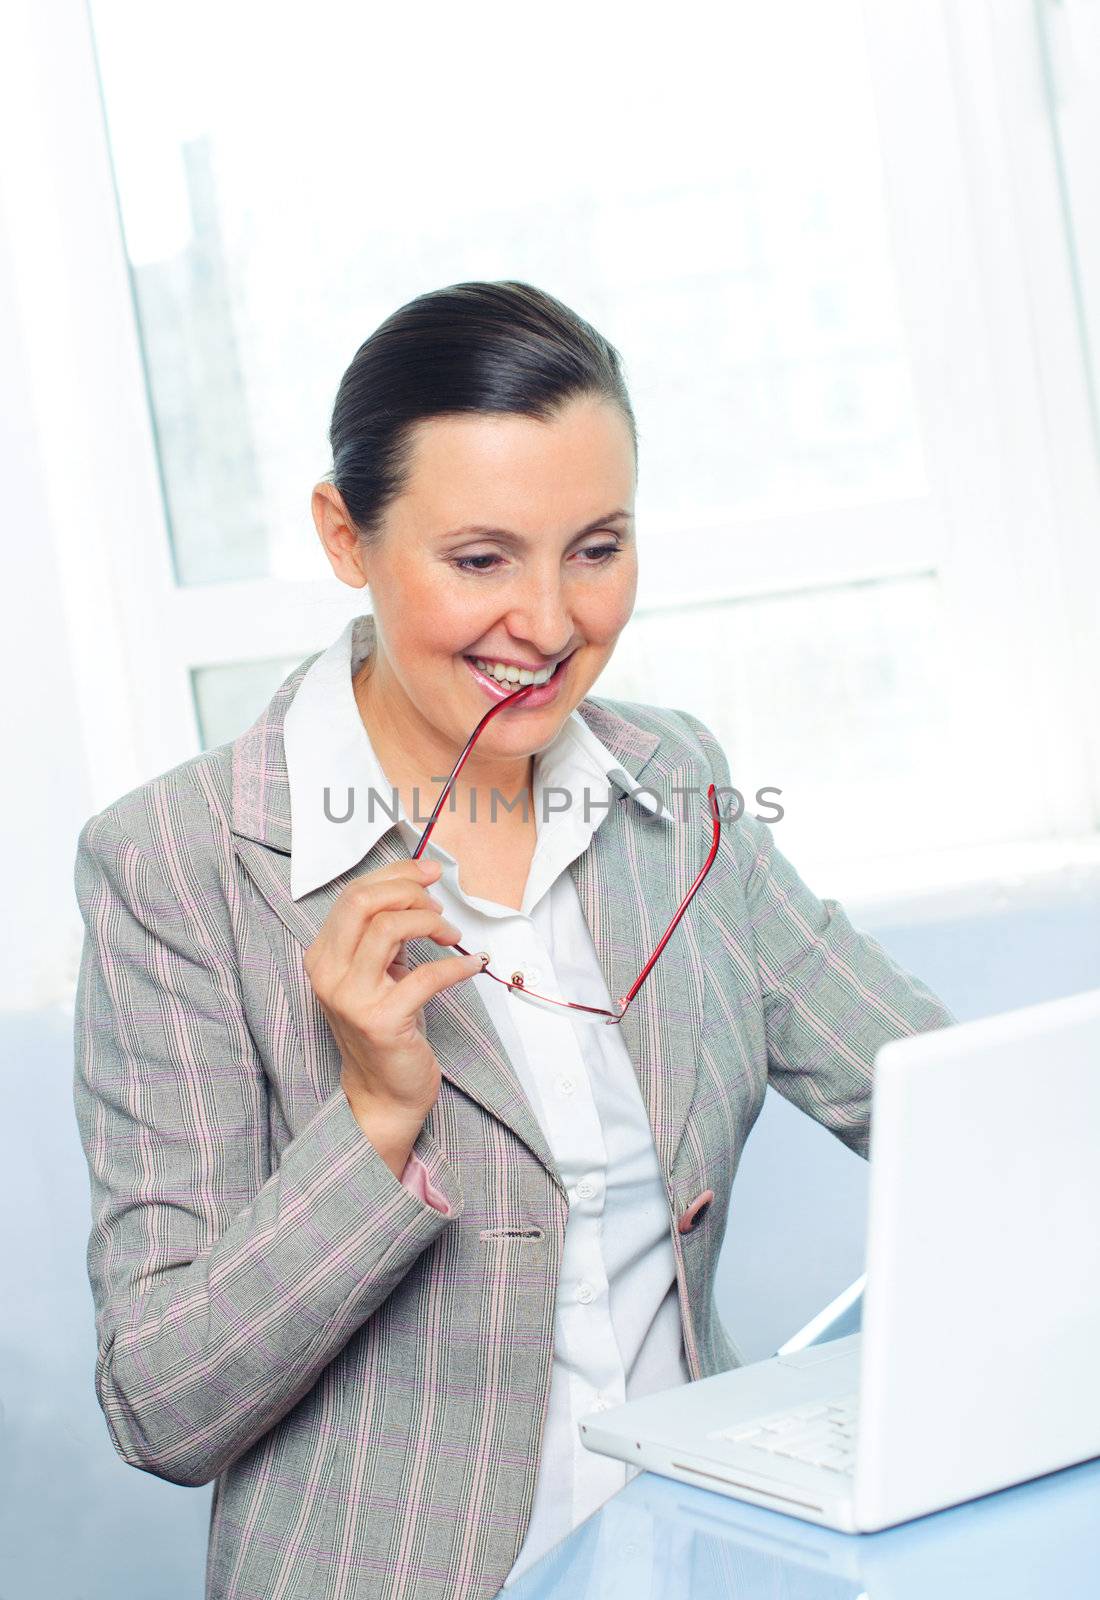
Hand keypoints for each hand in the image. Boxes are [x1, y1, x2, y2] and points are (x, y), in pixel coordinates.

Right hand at [303, 858, 483, 1136]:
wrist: (384, 1092)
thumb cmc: (387, 1025)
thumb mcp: (377, 971)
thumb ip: (384, 932)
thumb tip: (418, 884)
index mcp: (322, 956)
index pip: (354, 894)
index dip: (396, 874)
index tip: (430, 872)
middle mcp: (328, 974)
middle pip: (364, 902)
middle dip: (410, 890)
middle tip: (439, 905)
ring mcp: (352, 998)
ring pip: (389, 928)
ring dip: (431, 922)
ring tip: (452, 935)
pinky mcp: (382, 1020)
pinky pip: (426, 975)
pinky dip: (457, 965)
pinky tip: (473, 965)